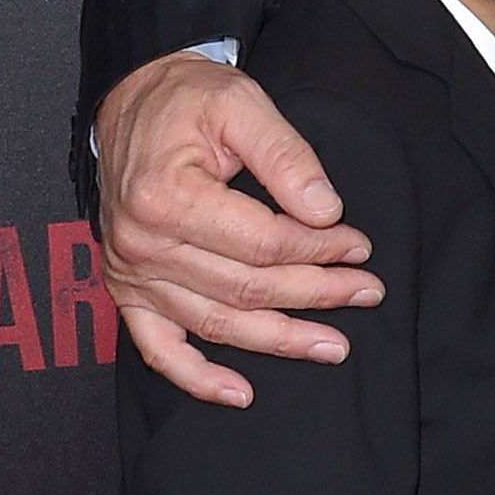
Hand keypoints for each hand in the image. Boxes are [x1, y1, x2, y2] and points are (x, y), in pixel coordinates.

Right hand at [97, 49, 379, 408]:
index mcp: (165, 198)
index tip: (358, 246)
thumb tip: (326, 212)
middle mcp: (142, 244)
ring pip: (217, 324)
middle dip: (316, 294)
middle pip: (246, 288)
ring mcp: (132, 274)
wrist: (132, 100)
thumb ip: (286, 156)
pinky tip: (240, 393)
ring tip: (333, 346)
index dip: (318, 249)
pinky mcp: (128, 291)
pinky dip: (197, 378)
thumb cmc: (186, 101)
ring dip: (280, 341)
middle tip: (366, 291)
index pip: (262, 244)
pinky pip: (159, 350)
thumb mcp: (241, 104)